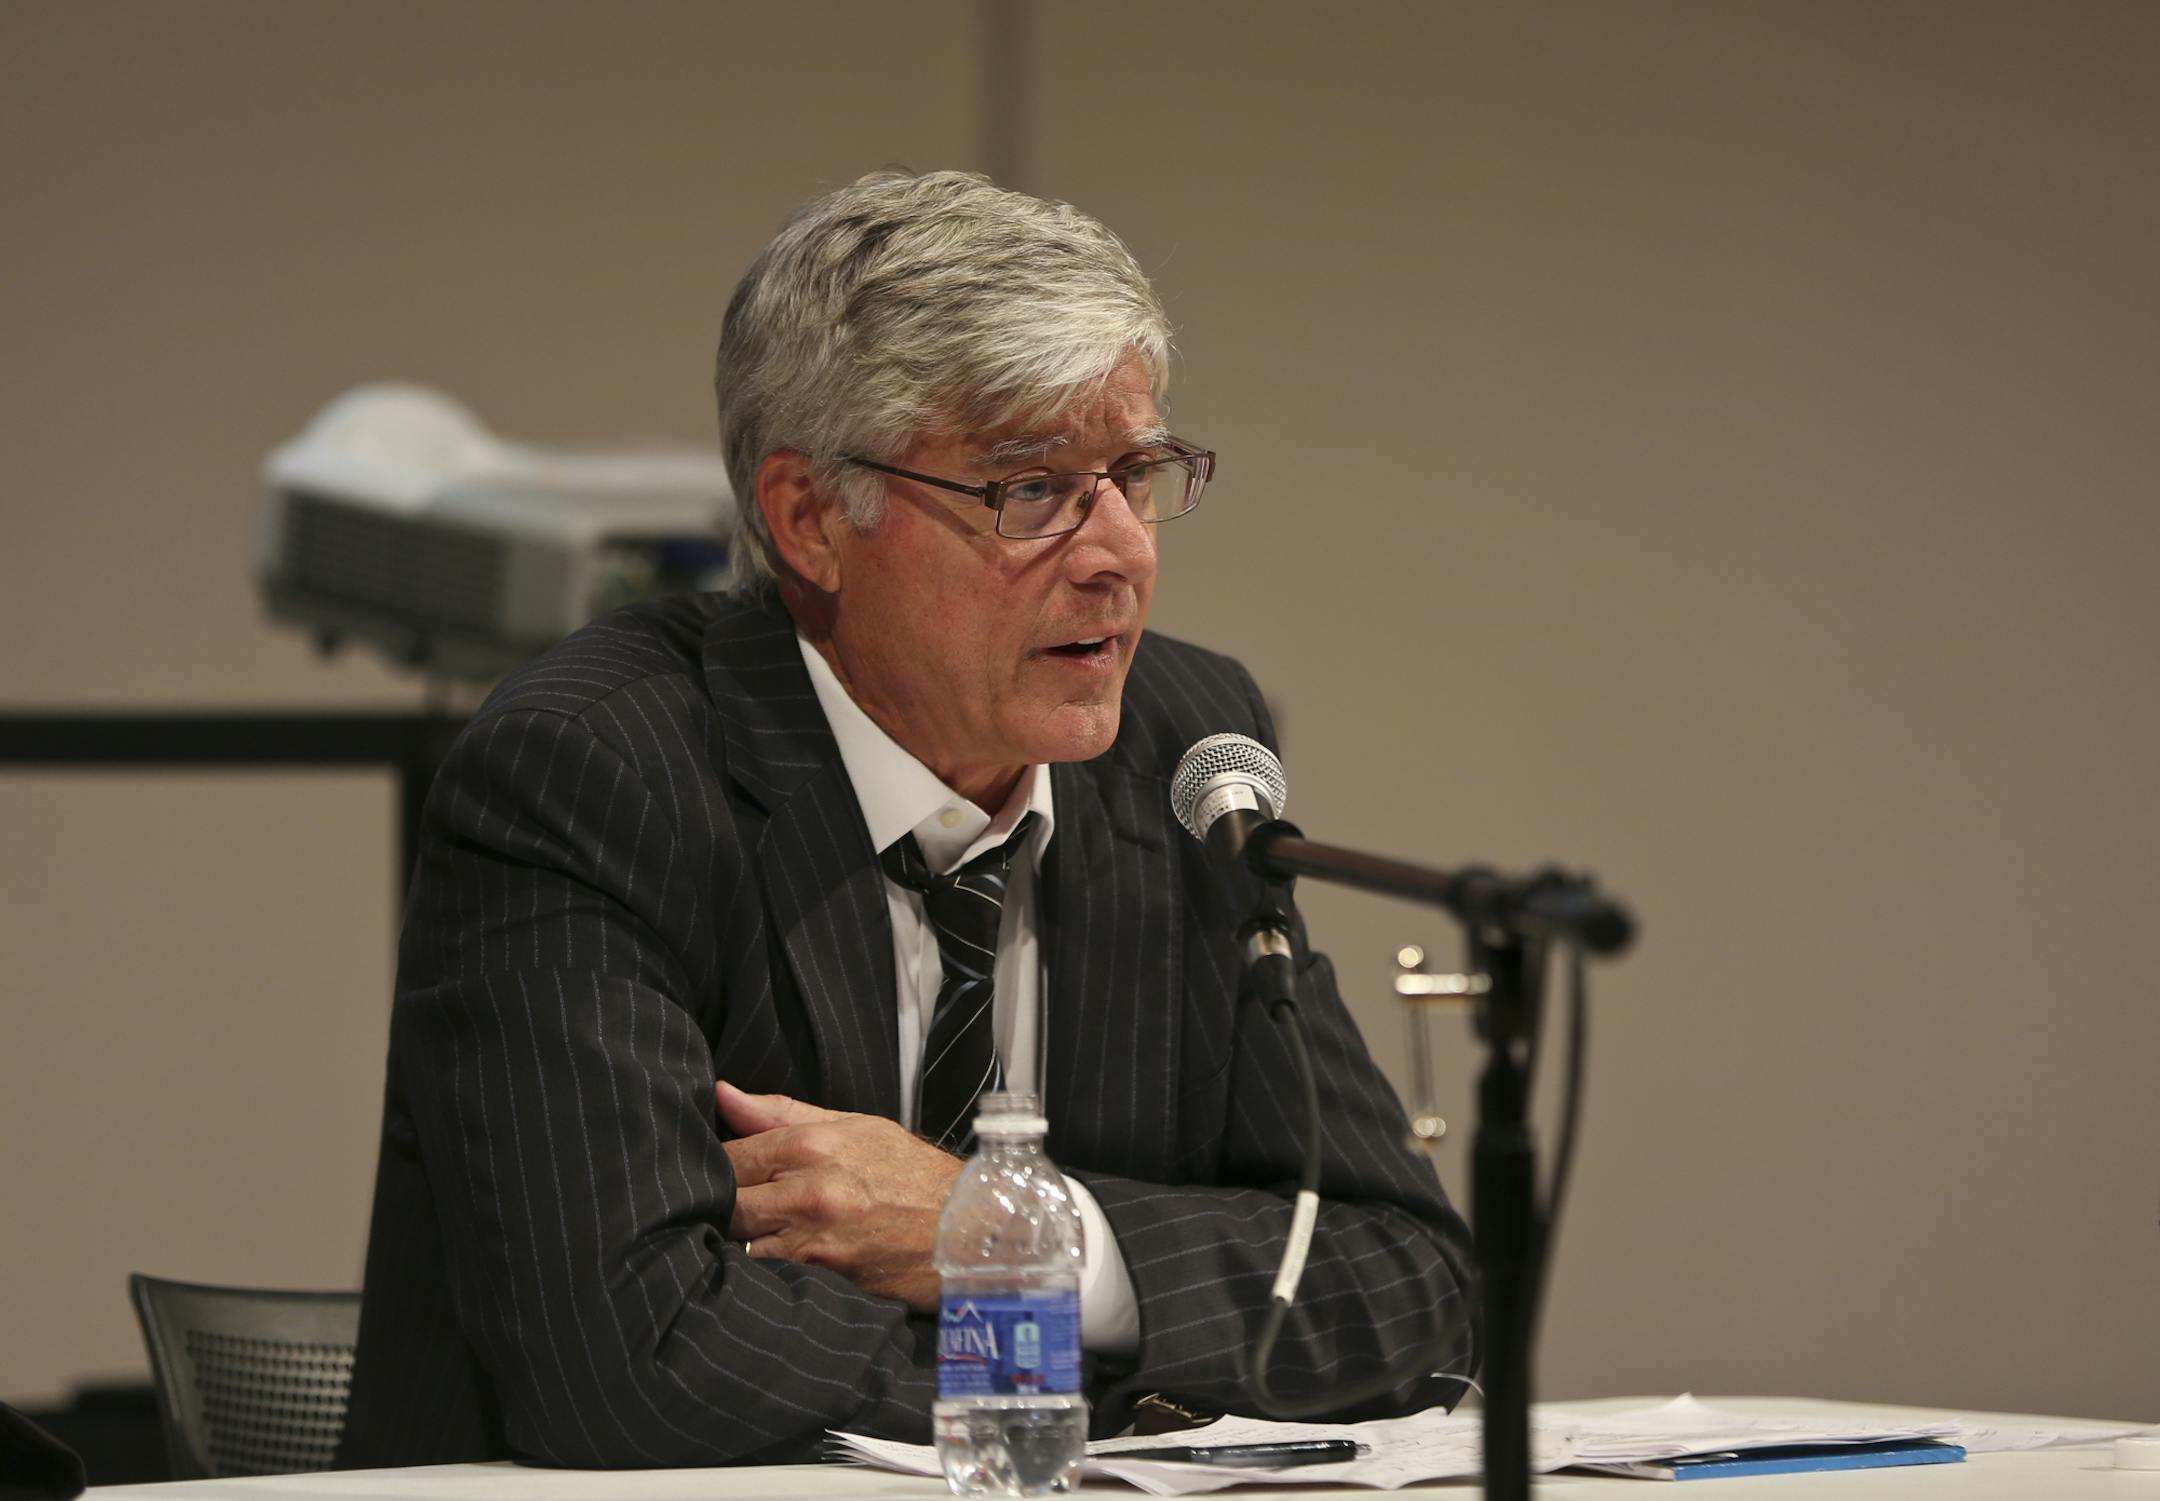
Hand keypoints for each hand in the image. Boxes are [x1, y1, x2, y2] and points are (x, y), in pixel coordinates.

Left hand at [716, 1079, 962, 1311]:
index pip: (731, 1156)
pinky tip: (776, 1258)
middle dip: (724, 1205)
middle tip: (737, 1206)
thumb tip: (722, 1094)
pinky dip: (762, 1268)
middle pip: (727, 1203)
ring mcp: (812, 1240)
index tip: (722, 1171)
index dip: (718, 1165)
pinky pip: (766, 1273)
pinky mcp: (821, 1278)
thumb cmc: (911, 1174)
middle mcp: (806, 1191)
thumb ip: (782, 1113)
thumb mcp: (854, 1127)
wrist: (966, 1229)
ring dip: (741, 1240)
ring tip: (756, 1233)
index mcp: (811, 1145)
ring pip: (740, 1243)